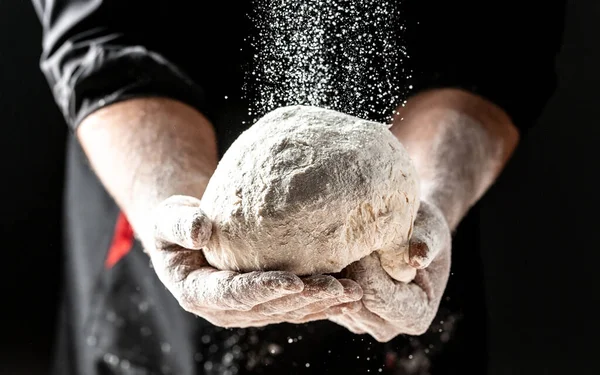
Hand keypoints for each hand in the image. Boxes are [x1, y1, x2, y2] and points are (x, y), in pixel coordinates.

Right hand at [144, 195, 362, 327]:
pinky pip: (294, 306)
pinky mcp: (264, 303)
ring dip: (322, 303)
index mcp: (199, 293)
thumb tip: (198, 230)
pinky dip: (321, 301)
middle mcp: (225, 309)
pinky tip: (348, 295)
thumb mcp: (167, 219)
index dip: (265, 289)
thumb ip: (178, 224)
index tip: (295, 281)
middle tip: (341, 287)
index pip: (235, 294)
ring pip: (288, 311)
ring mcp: (246, 310)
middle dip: (306, 299)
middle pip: (270, 306)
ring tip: (354, 292)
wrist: (190, 234)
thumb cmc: (176, 223)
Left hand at [328, 200, 450, 340]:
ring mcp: (358, 321)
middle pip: (350, 299)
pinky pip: (320, 293)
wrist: (406, 234)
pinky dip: (320, 270)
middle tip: (347, 232)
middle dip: (346, 264)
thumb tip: (418, 258)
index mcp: (415, 317)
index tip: (361, 234)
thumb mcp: (432, 229)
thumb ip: (426, 242)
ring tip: (342, 237)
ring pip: (331, 297)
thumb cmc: (424, 230)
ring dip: (331, 266)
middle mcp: (385, 327)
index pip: (377, 297)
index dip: (365, 266)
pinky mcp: (337, 310)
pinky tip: (325, 246)